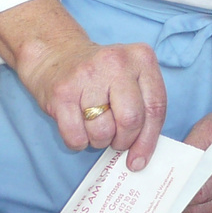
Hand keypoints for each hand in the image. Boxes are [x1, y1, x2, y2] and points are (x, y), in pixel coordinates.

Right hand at [15, 34, 167, 170]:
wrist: (56, 53)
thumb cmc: (100, 74)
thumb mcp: (131, 78)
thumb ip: (144, 106)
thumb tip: (142, 155)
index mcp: (142, 58)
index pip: (156, 107)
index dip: (149, 139)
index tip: (141, 159)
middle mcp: (116, 62)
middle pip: (131, 120)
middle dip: (124, 141)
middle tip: (117, 141)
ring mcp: (87, 75)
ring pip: (103, 131)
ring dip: (100, 141)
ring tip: (96, 127)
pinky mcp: (62, 92)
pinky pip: (76, 136)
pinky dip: (79, 142)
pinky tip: (79, 128)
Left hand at [176, 102, 211, 212]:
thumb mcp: (208, 127)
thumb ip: (191, 147)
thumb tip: (176, 173)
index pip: (205, 190)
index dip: (182, 194)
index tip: (166, 192)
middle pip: (205, 209)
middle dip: (181, 207)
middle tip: (165, 200)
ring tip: (175, 205)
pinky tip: (189, 212)